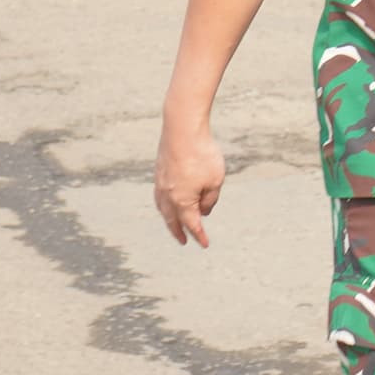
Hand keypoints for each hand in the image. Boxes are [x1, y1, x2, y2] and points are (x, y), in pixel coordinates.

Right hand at [153, 115, 225, 246]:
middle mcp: (167, 196)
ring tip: (174, 224)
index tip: (204, 244)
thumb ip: (210, 199)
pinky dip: (164, 205)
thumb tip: (203, 211)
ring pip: (163, 208)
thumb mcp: (215, 180)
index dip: (199, 235)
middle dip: (178, 232)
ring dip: (169, 219)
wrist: (182, 129)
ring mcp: (160, 184)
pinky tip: (167, 201)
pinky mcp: (159, 172)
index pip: (192, 224)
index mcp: (182, 201)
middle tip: (183, 241)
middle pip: (172, 220)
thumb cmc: (202, 155)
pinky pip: (159, 196)